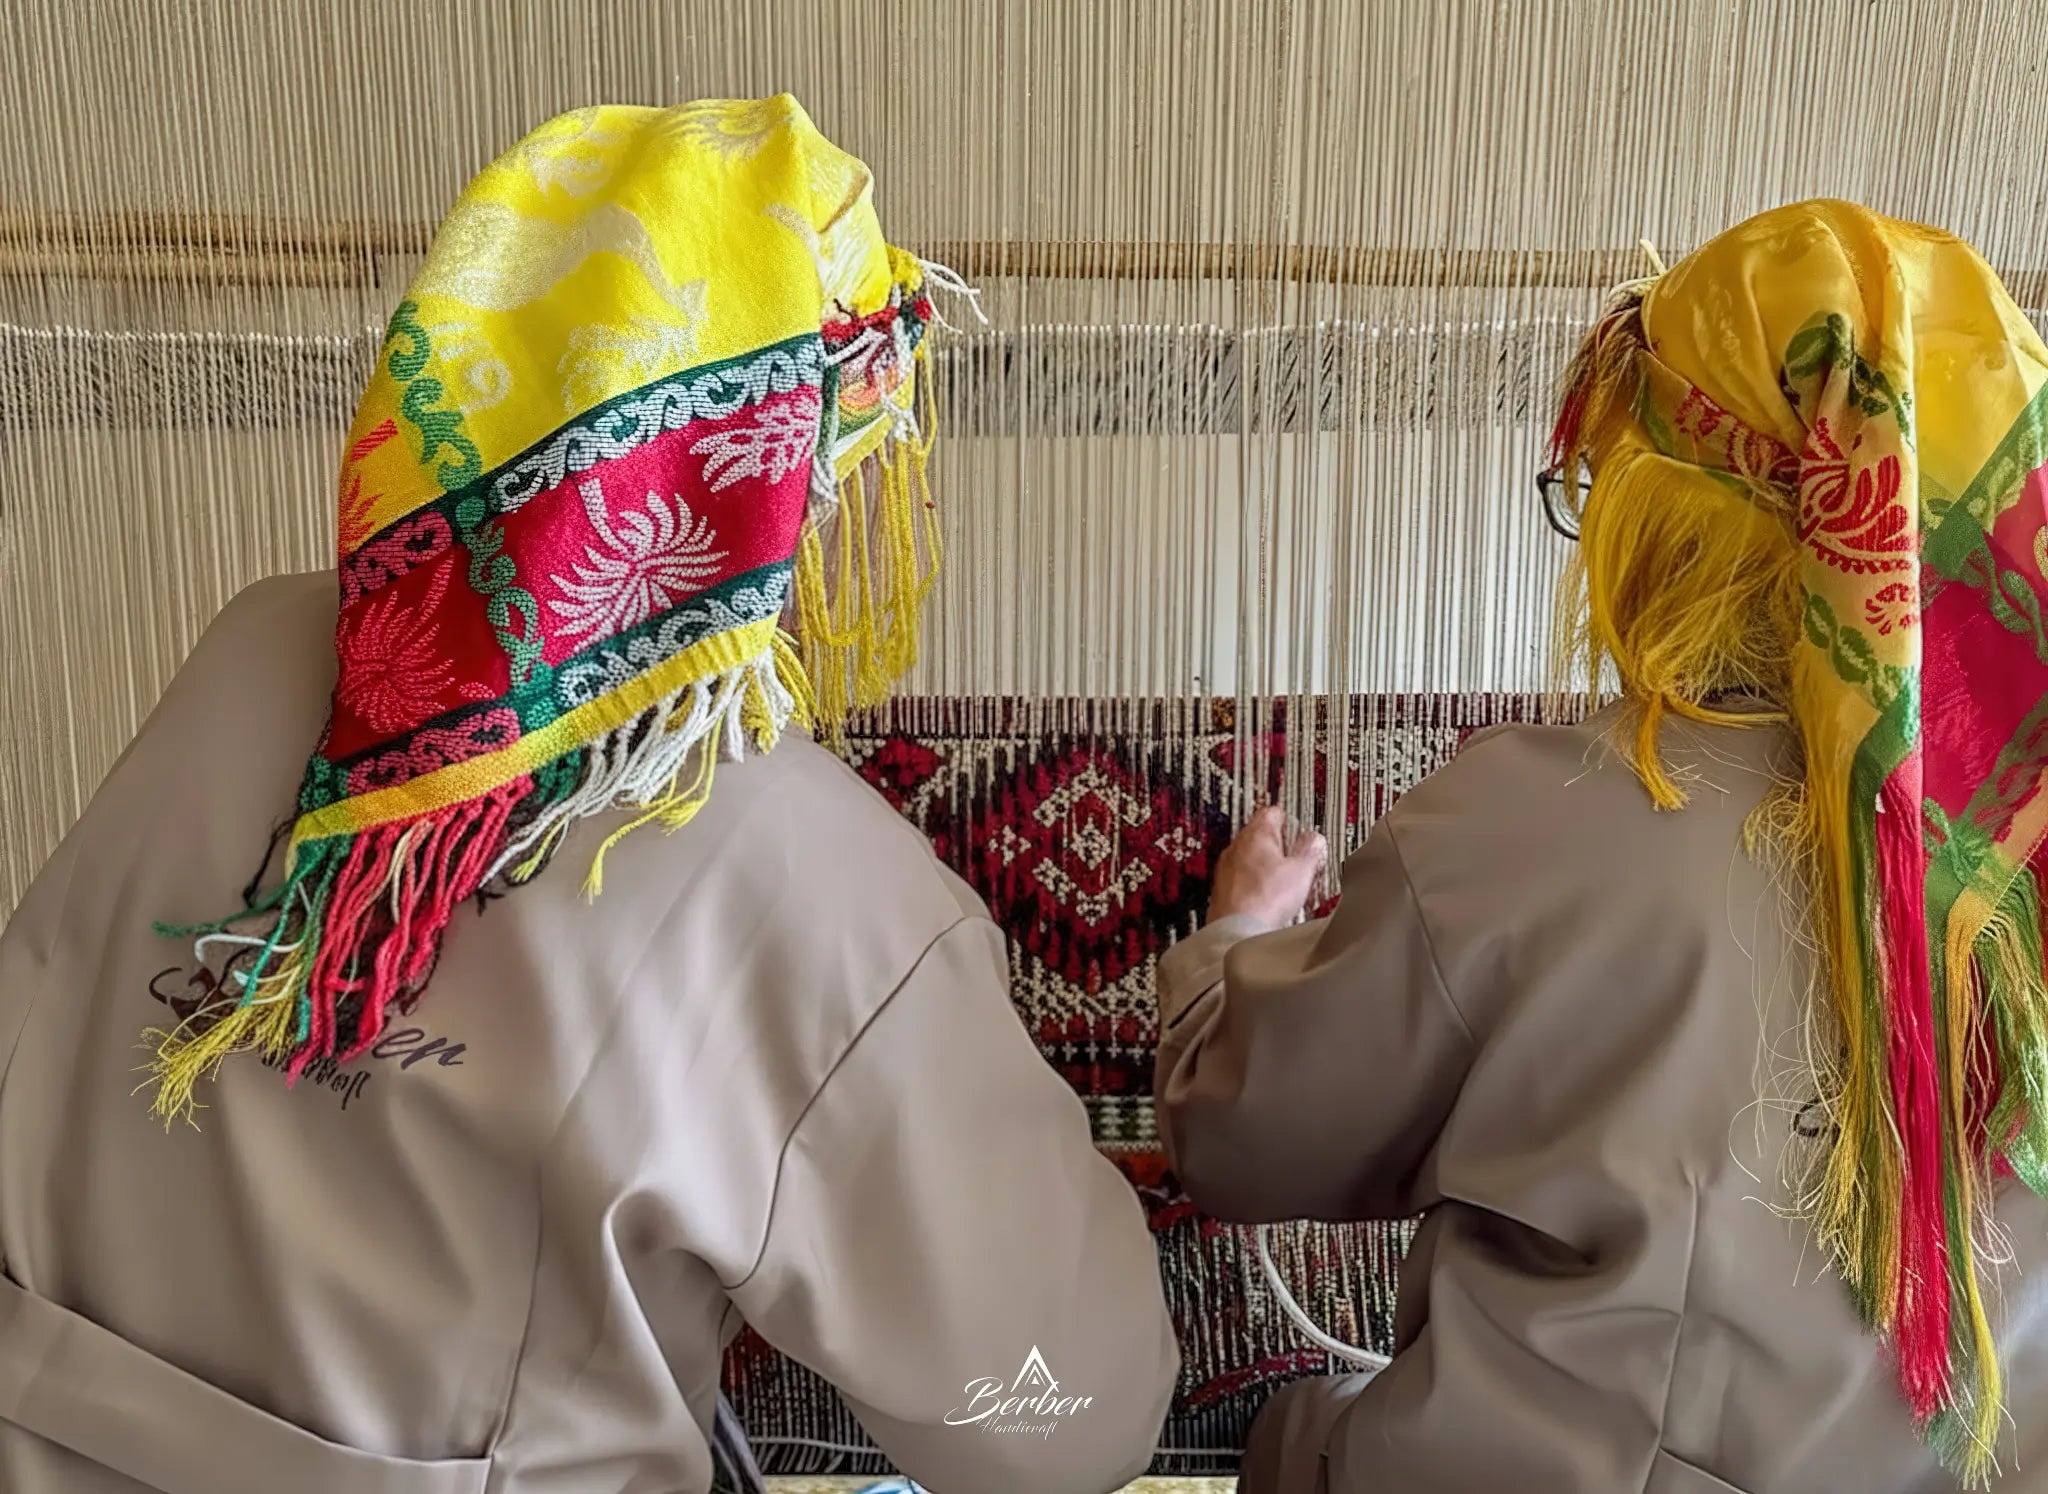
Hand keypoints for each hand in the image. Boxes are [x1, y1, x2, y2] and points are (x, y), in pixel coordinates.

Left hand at [1209, 806, 1326, 930]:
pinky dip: (1254, 886)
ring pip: (1250, 859)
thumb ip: (1311, 849)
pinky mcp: (1221, 891)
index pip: (1272, 812)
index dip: (1289, 821)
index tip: (1298, 832)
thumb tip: (1315, 839)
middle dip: (1279, 848)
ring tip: (1283, 886)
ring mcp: (1226, 868)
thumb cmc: (1267, 898)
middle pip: (1260, 836)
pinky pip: (1241, 880)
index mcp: (1257, 834)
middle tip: (1296, 863)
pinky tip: (1266, 901)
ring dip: (1266, 868)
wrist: (1237, 932)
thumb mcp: (1302, 870)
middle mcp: (1236, 846)